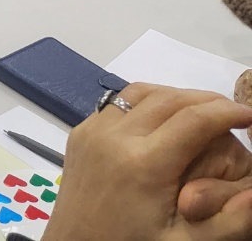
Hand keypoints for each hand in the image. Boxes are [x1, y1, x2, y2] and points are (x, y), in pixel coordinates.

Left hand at [45, 83, 251, 240]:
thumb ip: (230, 221)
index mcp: (144, 164)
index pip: (196, 119)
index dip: (229, 112)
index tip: (250, 116)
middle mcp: (115, 138)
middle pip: (170, 99)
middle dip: (207, 101)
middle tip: (232, 113)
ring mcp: (92, 131)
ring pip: (142, 93)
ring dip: (176, 95)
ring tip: (203, 112)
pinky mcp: (79, 132)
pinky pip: (118, 103)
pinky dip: (147, 101)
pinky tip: (165, 120)